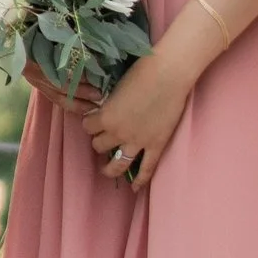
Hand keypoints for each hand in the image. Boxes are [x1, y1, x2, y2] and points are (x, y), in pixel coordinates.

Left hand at [83, 51, 197, 191]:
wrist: (169, 73)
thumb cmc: (143, 70)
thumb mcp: (117, 85)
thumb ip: (110, 102)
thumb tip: (107, 106)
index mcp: (106, 116)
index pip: (87, 127)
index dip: (90, 123)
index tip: (94, 119)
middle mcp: (118, 133)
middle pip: (99, 146)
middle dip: (100, 141)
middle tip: (104, 137)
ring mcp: (138, 142)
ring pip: (117, 164)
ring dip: (110, 168)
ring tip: (108, 170)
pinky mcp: (156, 146)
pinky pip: (146, 169)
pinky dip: (139, 180)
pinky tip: (134, 187)